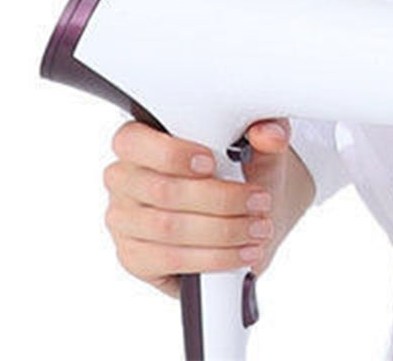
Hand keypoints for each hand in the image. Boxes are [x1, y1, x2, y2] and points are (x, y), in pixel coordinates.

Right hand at [103, 117, 295, 298]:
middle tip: (259, 201)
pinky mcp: (134, 257)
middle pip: (162, 190)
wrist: (244, 209)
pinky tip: (241, 252)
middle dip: (218, 198)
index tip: (210, 163)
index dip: (171, 154)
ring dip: (222, 230)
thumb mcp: (258, 143)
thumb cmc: (241, 167)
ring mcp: (124, 221)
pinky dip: (213, 257)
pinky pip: (170, 260)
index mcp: (139, 139)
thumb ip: (267, 131)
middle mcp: (124, 179)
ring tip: (258, 228)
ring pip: (168, 228)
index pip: (134, 142)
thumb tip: (269, 134)